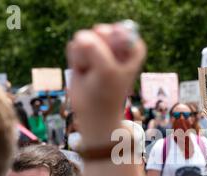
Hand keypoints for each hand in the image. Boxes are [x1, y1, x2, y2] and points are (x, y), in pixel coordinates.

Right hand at [66, 22, 146, 145]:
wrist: (93, 111)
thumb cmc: (106, 93)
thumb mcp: (106, 71)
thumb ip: (95, 48)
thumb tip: (79, 35)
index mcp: (133, 46)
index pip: (120, 32)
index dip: (112, 50)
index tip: (114, 67)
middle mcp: (117, 42)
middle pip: (101, 31)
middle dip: (97, 53)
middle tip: (101, 71)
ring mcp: (99, 45)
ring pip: (84, 36)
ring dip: (85, 58)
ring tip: (92, 73)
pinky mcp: (83, 50)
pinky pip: (73, 45)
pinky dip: (76, 61)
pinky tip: (83, 72)